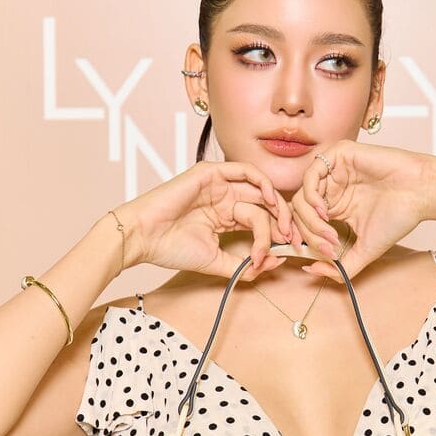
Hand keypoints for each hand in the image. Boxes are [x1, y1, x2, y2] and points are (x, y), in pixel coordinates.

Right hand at [118, 160, 298, 281]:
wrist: (144, 237)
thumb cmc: (171, 248)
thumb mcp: (216, 262)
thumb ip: (244, 265)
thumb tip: (274, 263)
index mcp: (225, 216)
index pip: (261, 220)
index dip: (277, 235)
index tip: (287, 252)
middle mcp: (225, 198)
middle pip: (265, 205)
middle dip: (283, 222)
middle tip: (291, 239)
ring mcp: (219, 185)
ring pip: (259, 190)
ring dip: (276, 205)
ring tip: (282, 225)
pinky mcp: (212, 173)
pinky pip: (245, 171)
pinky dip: (262, 183)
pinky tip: (269, 202)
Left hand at [287, 141, 430, 280]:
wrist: (420, 193)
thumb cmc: (398, 217)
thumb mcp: (364, 250)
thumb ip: (340, 266)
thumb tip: (311, 270)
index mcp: (335, 205)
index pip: (306, 222)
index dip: (307, 241)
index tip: (321, 256)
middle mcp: (332, 188)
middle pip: (299, 211)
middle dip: (309, 234)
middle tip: (329, 245)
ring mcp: (334, 171)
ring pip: (301, 195)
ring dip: (309, 218)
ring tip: (328, 230)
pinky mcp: (338, 155)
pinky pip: (310, 174)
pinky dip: (311, 196)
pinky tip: (325, 210)